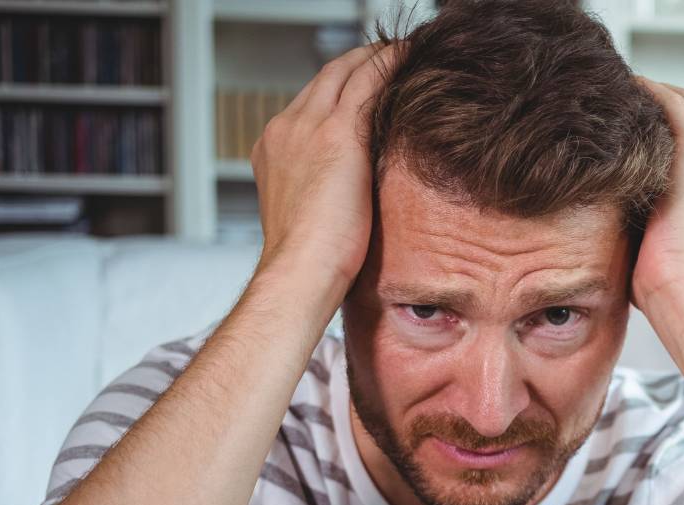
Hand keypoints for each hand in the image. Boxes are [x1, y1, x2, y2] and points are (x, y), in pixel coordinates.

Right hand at [251, 42, 403, 293]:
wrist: (299, 272)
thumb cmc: (311, 263)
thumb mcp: (313, 217)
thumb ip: (326, 193)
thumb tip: (353, 199)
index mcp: (274, 150)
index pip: (310, 103)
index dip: (339, 87)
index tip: (365, 84)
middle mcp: (285, 131)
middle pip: (325, 79)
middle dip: (358, 64)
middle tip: (390, 57)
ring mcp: (306, 128)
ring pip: (344, 72)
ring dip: (375, 57)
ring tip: (404, 53)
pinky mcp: (335, 134)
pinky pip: (367, 81)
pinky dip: (388, 64)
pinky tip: (409, 60)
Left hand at [631, 78, 683, 318]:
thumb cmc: (674, 294)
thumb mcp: (659, 254)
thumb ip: (643, 233)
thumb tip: (605, 241)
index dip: (669, 130)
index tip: (635, 126)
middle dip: (663, 100)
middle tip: (626, 97)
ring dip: (655, 91)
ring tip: (619, 88)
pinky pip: (672, 106)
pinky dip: (650, 91)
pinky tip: (622, 89)